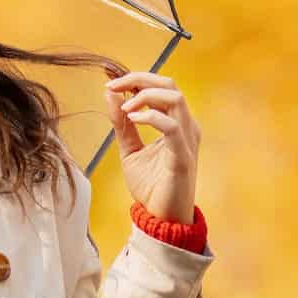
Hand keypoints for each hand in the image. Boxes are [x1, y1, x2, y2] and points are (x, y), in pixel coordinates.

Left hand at [103, 70, 201, 223]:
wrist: (161, 219)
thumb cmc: (151, 185)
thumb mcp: (130, 149)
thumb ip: (122, 123)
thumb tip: (110, 94)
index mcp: (176, 122)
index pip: (162, 86)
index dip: (136, 78)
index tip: (110, 84)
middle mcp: (186, 126)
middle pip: (169, 84)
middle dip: (139, 79)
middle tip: (114, 86)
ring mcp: (187, 140)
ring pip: (174, 98)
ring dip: (145, 95)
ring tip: (124, 107)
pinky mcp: (183, 156)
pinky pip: (171, 126)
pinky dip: (150, 116)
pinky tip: (133, 119)